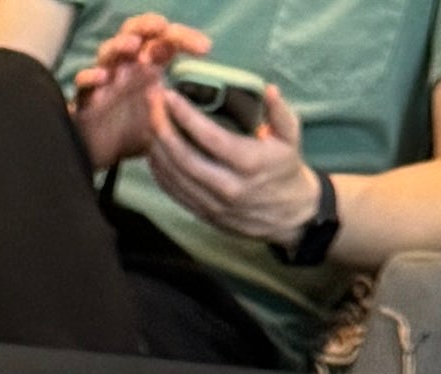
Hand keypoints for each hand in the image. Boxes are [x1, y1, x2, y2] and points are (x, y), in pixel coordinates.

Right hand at [64, 14, 201, 166]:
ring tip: (133, 46)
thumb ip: (177, 112)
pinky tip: (102, 77)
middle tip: (162, 27)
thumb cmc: (129, 133)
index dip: (184, 38)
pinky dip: (90, 77)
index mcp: (146, 68)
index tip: (206, 48)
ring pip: (108, 52)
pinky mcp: (85, 100)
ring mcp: (104, 81)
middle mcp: (125, 67)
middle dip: (146, 26)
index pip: (165, 42)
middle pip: (133, 32)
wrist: (99, 156)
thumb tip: (206, 113)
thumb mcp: (162, 122)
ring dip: (119, 45)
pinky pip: (83, 84)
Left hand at [144, 57, 319, 241]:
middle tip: (151, 102)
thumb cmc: (286, 170)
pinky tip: (153, 150)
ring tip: (148, 120)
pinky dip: (160, 171)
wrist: (289, 217)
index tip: (170, 95)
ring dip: (157, 148)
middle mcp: (229, 187)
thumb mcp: (291, 138)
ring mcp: (214, 204)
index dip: (187, 116)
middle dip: (163, 128)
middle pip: (185, 158)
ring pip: (176, 177)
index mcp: (250, 164)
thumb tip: (269, 90)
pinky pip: (175, 193)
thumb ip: (280, 113)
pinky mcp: (205, 215)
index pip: (211, 138)